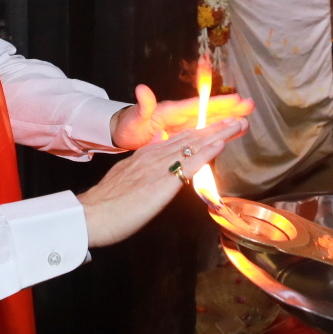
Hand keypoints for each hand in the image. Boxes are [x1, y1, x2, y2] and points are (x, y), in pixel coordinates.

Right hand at [80, 118, 246, 245]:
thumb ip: (145, 156)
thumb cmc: (108, 203)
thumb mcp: (126, 173)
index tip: (222, 124)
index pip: (180, 139)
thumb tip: (160, 137)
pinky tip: (221, 142)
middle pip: (191, 137)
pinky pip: (188, 163)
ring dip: (218, 133)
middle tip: (240, 118)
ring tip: (237, 123)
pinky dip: (206, 151)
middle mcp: (154, 156)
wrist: (92, 215)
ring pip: (193, 145)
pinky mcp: (162, 181)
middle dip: (217, 127)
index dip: (203, 131)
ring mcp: (159, 167)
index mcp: (146, 155)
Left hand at [110, 84, 253, 149]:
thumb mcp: (134, 118)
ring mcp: (184, 128)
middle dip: (230, 109)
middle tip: (250, 106)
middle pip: (209, 113)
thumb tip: (142, 89)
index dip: (217, 104)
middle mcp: (182, 118)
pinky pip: (205, 136)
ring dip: (228, 122)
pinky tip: (231, 134)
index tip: (236, 99)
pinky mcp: (184, 139)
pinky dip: (218, 135)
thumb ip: (142, 106)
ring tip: (247, 121)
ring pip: (210, 124)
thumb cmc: (128, 126)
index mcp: (172, 111)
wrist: (124, 136)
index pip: (198, 106)